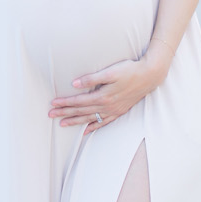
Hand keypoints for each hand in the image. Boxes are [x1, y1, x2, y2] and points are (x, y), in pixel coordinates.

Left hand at [48, 45, 171, 127]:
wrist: (149, 76)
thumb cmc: (129, 70)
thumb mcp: (110, 72)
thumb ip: (91, 79)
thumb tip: (75, 84)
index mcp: (102, 96)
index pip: (79, 101)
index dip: (65, 103)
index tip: (53, 104)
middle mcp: (107, 106)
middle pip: (81, 111)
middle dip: (65, 113)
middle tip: (50, 115)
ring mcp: (113, 110)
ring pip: (90, 118)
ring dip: (75, 122)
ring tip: (62, 124)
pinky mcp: (119, 111)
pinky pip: (104, 122)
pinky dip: (94, 127)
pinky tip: (86, 131)